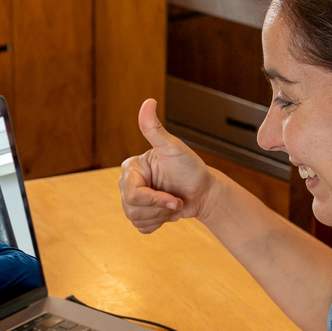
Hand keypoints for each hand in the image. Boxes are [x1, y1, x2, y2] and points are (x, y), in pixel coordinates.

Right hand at [119, 99, 216, 233]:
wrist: (203, 191)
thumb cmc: (190, 168)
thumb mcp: (173, 148)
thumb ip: (155, 129)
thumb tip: (148, 102)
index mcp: (132, 168)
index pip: (133, 194)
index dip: (155, 200)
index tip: (173, 198)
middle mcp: (128, 183)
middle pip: (132, 209)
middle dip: (159, 208)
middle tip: (175, 200)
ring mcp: (133, 200)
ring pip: (136, 219)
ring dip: (160, 216)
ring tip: (172, 204)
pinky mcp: (142, 214)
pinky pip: (142, 228)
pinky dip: (158, 223)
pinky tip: (167, 212)